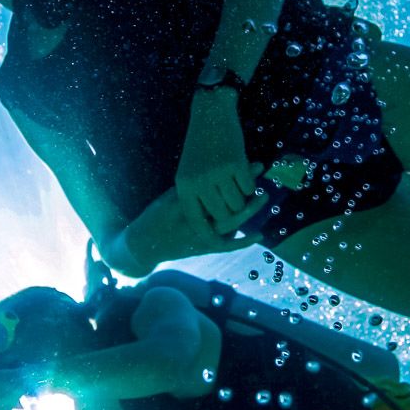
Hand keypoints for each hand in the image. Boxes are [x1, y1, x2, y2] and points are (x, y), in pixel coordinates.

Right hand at [131, 180, 264, 263]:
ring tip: (264, 195)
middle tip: (259, 169)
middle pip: (225, 203)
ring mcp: (199, 236)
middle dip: (244, 186)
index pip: (211, 185)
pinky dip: (243, 242)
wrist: (144, 245)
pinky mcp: (203, 249)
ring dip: (248, 209)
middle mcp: (193, 221)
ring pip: (229, 223)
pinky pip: (227, 246)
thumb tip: (213, 168)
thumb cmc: (155, 216)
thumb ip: (189, 187)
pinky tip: (260, 234)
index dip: (231, 172)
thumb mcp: (167, 197)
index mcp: (182, 204)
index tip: (246, 160)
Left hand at [175, 91, 257, 233]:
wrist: (211, 114)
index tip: (218, 241)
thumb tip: (211, 225)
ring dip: (243, 198)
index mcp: (185, 188)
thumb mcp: (189, 173)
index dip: (209, 234)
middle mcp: (200, 183)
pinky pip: (249, 188)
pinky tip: (245, 169)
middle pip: (222, 215)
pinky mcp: (236, 165)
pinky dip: (250, 183)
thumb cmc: (200, 147)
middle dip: (232, 212)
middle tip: (235, 203)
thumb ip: (197, 198)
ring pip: (238, 204)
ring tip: (237, 184)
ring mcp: (218, 175)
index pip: (198, 222)